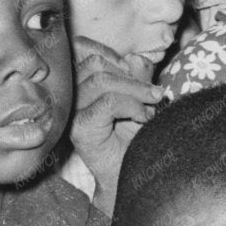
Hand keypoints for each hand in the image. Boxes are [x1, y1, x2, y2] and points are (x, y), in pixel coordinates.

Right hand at [68, 38, 161, 211]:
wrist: (132, 175)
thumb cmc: (135, 140)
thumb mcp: (140, 99)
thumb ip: (138, 76)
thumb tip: (136, 59)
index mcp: (80, 84)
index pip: (84, 50)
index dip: (112, 53)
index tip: (136, 71)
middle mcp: (71, 97)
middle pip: (95, 63)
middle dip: (132, 75)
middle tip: (154, 94)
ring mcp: (72, 114)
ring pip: (101, 80)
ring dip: (135, 90)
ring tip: (151, 107)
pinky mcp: (80, 130)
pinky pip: (107, 102)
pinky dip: (131, 105)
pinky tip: (143, 118)